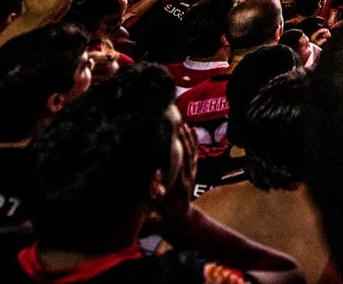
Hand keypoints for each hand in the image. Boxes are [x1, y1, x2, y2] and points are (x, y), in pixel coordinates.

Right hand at [149, 119, 200, 236]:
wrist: (181, 221)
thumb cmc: (166, 220)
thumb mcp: (158, 219)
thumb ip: (153, 210)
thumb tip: (148, 197)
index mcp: (180, 185)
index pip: (179, 164)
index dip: (176, 151)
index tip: (168, 138)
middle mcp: (188, 176)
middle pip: (186, 152)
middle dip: (180, 137)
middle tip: (174, 121)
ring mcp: (192, 173)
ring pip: (192, 150)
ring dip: (187, 136)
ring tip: (181, 120)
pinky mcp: (193, 171)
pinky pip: (194, 152)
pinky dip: (193, 140)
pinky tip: (190, 128)